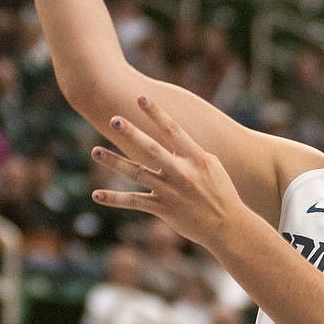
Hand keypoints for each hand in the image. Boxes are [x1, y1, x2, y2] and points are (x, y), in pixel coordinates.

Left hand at [90, 95, 249, 250]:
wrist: (228, 226)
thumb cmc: (221, 192)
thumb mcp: (212, 166)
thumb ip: (192, 152)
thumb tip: (175, 137)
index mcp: (197, 158)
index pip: (173, 131)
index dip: (157, 113)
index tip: (141, 97)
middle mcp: (182, 173)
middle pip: (152, 149)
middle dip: (133, 133)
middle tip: (115, 119)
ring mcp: (172, 191)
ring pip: (138, 174)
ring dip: (115, 162)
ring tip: (95, 151)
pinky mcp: (164, 209)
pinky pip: (135, 202)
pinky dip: (115, 199)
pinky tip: (96, 195)